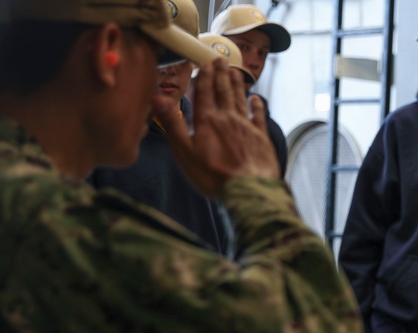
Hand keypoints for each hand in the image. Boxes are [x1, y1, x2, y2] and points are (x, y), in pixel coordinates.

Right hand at [155, 59, 279, 197]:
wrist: (249, 189)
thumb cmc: (213, 175)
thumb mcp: (184, 152)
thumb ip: (172, 124)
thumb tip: (156, 98)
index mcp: (207, 121)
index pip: (204, 93)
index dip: (204, 77)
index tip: (205, 63)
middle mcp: (228, 118)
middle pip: (223, 91)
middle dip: (221, 74)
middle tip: (220, 59)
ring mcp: (246, 127)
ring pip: (240, 99)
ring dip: (237, 84)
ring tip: (235, 71)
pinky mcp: (261, 138)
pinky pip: (259, 116)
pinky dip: (257, 105)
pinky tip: (256, 98)